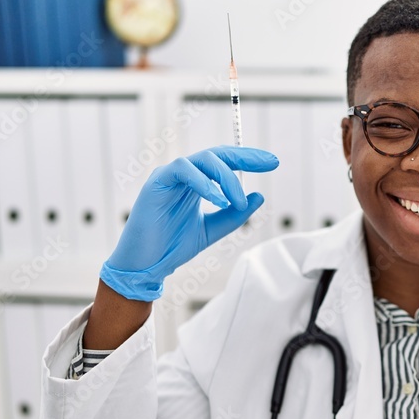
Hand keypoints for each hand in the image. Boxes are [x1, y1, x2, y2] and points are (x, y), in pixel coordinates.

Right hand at [100, 146, 278, 300]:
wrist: (147, 264)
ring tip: (237, 202)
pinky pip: (183, 170)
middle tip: (269, 163)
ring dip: (227, 178)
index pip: (225, 162)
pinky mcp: (156, 183)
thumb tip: (258, 196)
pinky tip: (218, 200)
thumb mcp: (213, 229)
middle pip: (217, 154)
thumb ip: (234, 215)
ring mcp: (169, 176)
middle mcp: (184, 175)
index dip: (248, 159)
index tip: (272, 162)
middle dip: (246, 156)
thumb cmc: (173, 246)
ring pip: (204, 160)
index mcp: (196, 183)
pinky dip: (203, 183)